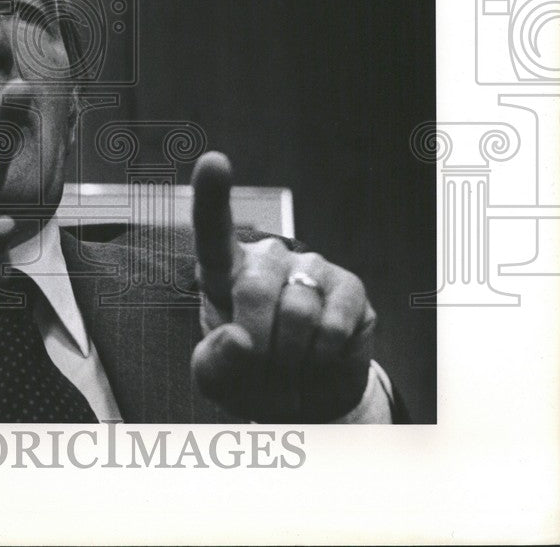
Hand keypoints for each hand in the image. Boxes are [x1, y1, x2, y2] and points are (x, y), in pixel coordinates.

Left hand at [189, 151, 375, 421]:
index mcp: (224, 271)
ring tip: (288, 367)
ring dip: (289, 359)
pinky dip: (320, 359)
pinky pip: (332, 328)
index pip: (213, 230)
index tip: (214, 162)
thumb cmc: (248, 378)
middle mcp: (268, 259)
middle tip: (261, 369)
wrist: (302, 401)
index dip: (212, 195)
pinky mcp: (350, 289)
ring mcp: (312, 269)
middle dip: (254, 344)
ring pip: (295, 313)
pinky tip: (318, 359)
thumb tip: (242, 338)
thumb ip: (214, 361)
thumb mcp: (214, 378)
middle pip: (252, 288)